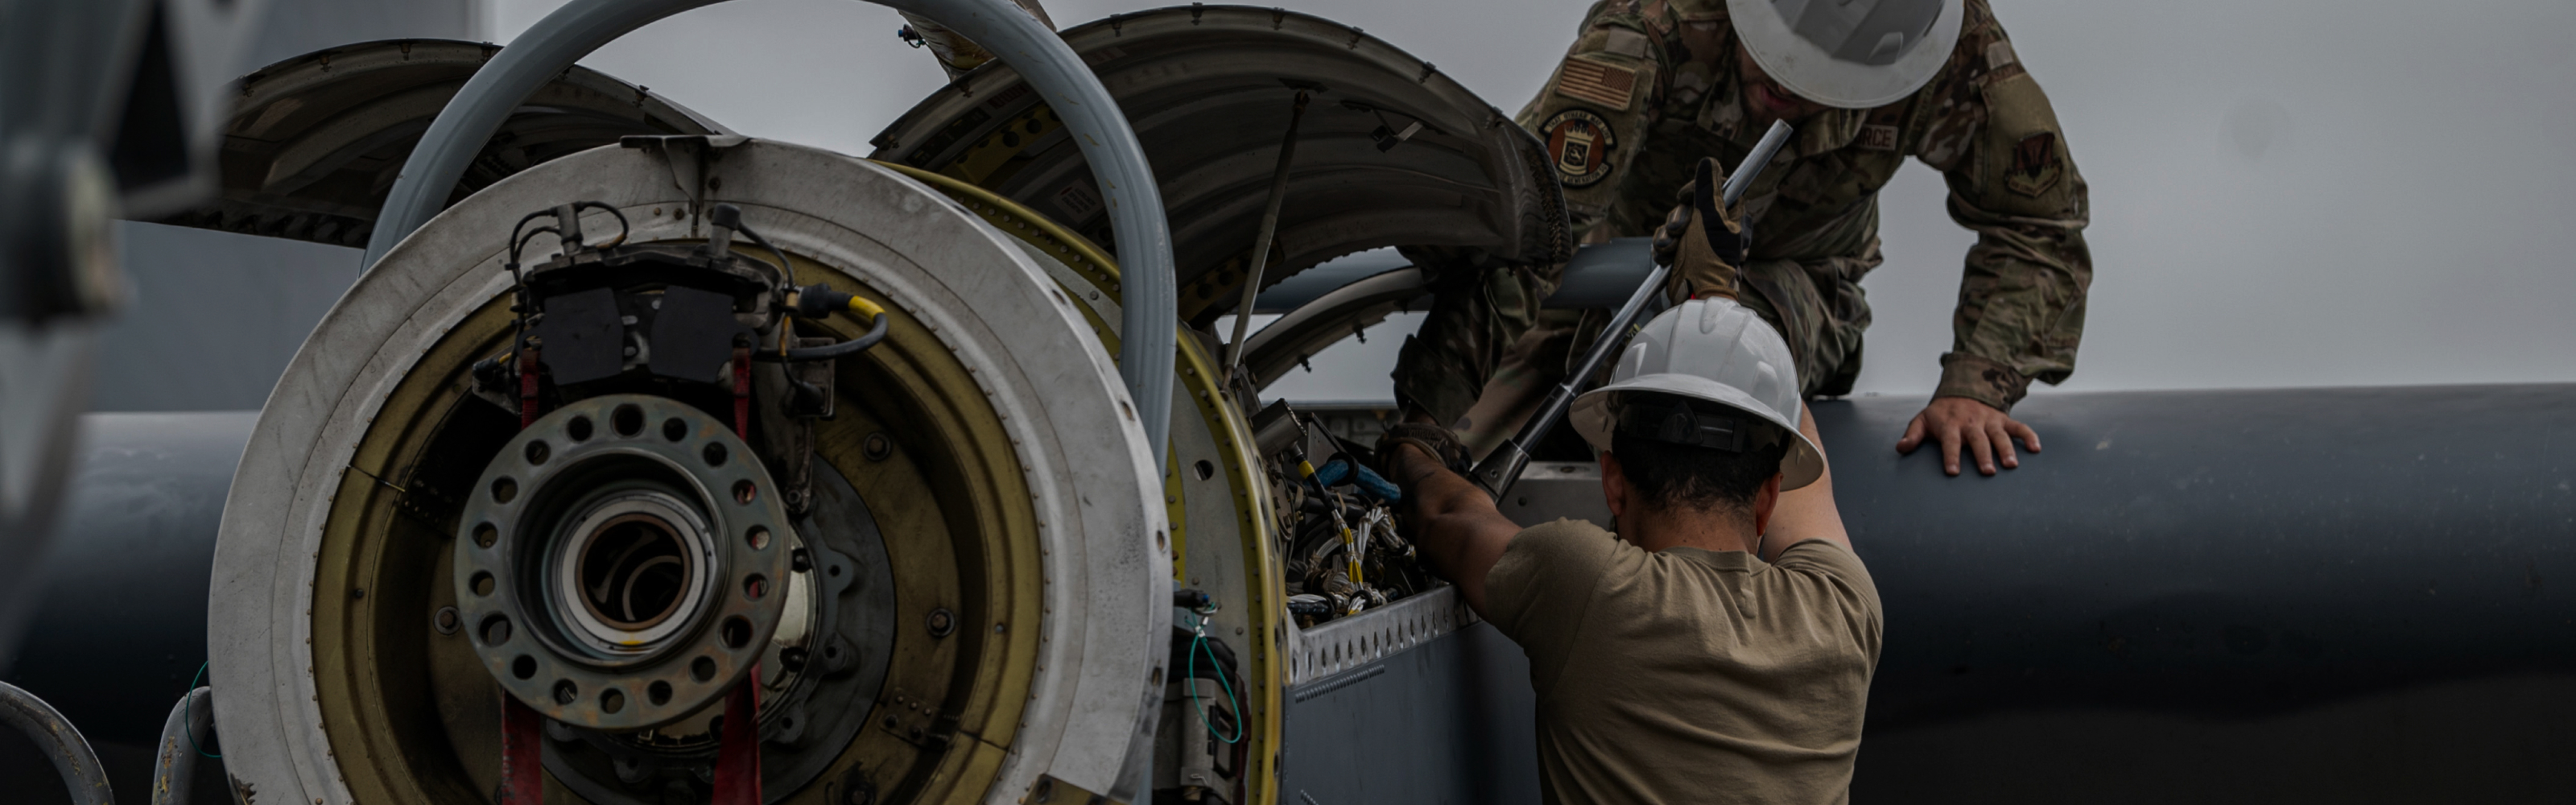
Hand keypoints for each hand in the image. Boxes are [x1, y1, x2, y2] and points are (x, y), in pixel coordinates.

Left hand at [1896, 397, 2040, 475]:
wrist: (1961, 390)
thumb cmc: (1940, 414)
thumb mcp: (1922, 420)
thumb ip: (1912, 434)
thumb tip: (1901, 448)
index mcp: (1950, 425)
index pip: (1950, 442)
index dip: (1950, 456)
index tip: (1952, 472)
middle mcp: (1971, 423)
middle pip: (1978, 440)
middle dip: (1983, 455)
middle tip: (1988, 472)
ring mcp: (1989, 420)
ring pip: (1999, 435)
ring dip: (2006, 449)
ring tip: (2012, 465)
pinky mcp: (2002, 419)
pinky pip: (2018, 427)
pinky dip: (2028, 436)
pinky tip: (2036, 449)